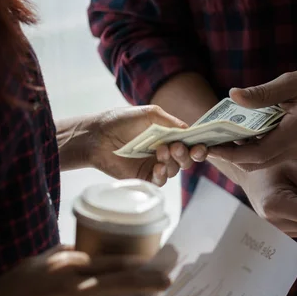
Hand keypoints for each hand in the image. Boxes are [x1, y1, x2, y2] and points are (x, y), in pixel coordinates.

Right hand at [0, 246, 170, 295]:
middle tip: (168, 281)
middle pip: (124, 284)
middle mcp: (77, 289)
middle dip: (150, 282)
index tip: (152, 263)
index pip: (113, 263)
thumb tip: (81, 251)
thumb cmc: (9, 288)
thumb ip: (61, 255)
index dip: (137, 263)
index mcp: (69, 268)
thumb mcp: (35, 262)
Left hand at [66, 105, 207, 185]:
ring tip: (161, 151)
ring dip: (172, 162)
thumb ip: (170, 122)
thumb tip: (189, 130)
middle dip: (186, 154)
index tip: (200, 145)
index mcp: (168, 136)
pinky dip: (162, 175)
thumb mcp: (148, 114)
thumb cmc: (120, 121)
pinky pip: (160, 181)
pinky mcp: (143, 177)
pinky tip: (158, 167)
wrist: (96, 136)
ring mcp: (154, 166)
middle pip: (186, 159)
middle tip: (178, 147)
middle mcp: (164, 152)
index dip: (198, 145)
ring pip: (174, 170)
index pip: (190, 143)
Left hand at [210, 69, 296, 170]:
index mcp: (291, 136)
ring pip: (260, 163)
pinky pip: (268, 156)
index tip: (208, 146)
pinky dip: (251, 151)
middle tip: (206, 144)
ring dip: (239, 155)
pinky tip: (240, 137)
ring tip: (218, 141)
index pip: (253, 154)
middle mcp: (292, 149)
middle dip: (229, 157)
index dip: (229, 153)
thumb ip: (263, 93)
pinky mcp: (296, 149)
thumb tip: (233, 95)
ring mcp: (294, 152)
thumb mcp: (294, 82)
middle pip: (253, 164)